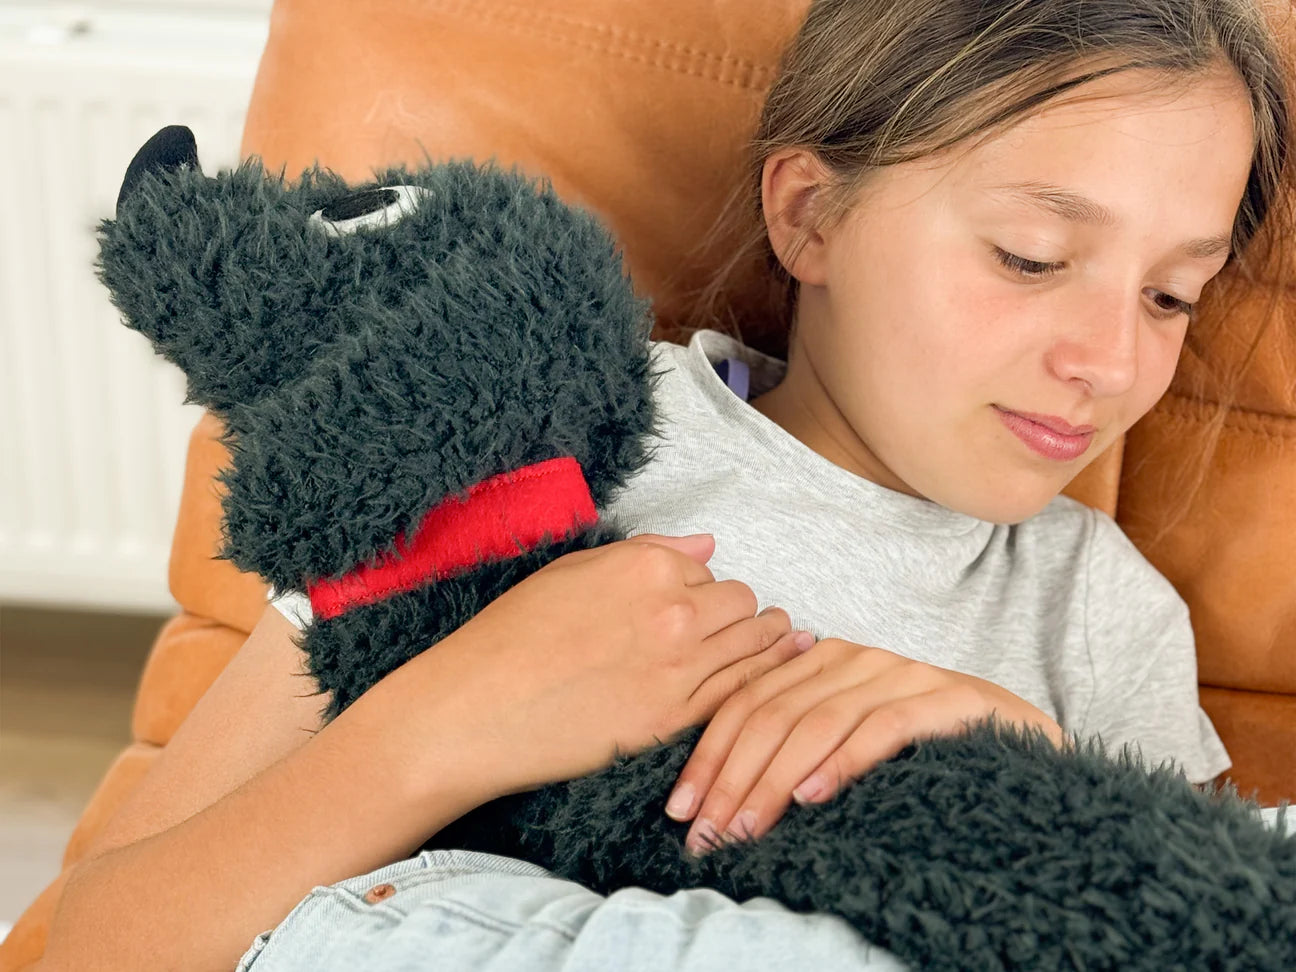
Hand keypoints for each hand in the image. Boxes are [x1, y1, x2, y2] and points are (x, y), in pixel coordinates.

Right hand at [425, 532, 812, 796]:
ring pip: (754, 647)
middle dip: (739, 614)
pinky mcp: (676, 718)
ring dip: (766, 643)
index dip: (703, 590)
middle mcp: (674, 610)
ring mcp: (680, 666)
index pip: (709, 570)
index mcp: (647, 565)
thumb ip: (649, 552)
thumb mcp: (572, 569)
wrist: (477, 708)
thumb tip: (705, 545)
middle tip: (736, 627)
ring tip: (780, 642)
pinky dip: (760, 681)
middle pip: (742, 604)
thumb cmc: (512, 634)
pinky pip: (739, 692)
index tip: (696, 606)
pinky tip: (771, 678)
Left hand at [663, 637, 1068, 855]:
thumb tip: (717, 798)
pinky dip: (842, 762)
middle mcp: (856, 657)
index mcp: (821, 660)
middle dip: (732, 779)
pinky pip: (883, 727)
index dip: (708, 755)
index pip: (747, 702)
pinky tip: (813, 797)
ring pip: (817, 722)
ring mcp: (902, 674)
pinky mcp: (948, 699)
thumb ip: (793, 744)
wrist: (1018, 735)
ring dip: (773, 781)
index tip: (681, 810)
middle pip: (773, 714)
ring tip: (746, 828)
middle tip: (707, 834)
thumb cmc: (919, 747)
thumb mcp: (845, 740)